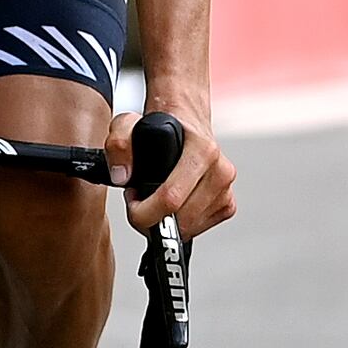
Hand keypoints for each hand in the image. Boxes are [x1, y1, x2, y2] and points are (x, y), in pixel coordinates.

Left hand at [122, 100, 237, 241]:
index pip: (171, 199)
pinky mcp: (228, 203)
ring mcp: (226, 189)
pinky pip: (200, 228)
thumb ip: (118, 144)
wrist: (188, 118)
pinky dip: (183, 223)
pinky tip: (175, 204)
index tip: (132, 199)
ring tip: (156, 197)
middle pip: (181, 221)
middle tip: (140, 200)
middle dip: (152, 219)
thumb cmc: (162, 124)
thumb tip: (122, 176)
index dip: (143, 210)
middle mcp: (220, 170)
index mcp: (203, 150)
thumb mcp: (129, 122)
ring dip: (167, 222)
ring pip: (189, 228)